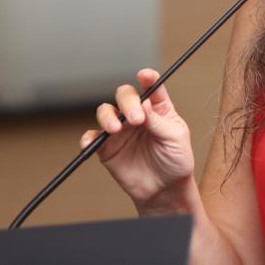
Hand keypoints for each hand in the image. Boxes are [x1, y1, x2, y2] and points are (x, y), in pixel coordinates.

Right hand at [80, 68, 195, 213]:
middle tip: (136, 119)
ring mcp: (121, 129)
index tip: (145, 76)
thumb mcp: (175, 138)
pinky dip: (88, 138)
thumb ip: (158, 121)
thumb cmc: (175, 161)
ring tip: (115, 130)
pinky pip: (92, 137)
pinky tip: (92, 143)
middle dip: (128, 102)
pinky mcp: (107, 147)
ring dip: (108, 116)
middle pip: (125, 95)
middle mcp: (137, 114)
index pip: (151, 86)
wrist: (164, 189)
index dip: (147, 77)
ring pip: (106, 111)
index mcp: (158, 108)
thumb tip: (143, 104)